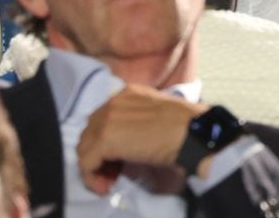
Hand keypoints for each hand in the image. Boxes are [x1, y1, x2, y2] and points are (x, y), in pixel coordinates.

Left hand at [76, 85, 207, 194]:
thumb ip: (138, 123)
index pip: (103, 118)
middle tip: (113, 171)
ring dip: (94, 165)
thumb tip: (129, 145)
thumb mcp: (157, 117)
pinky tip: (105, 185)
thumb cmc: (186, 127)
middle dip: (98, 153)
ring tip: (109, 180)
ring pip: (84, 146)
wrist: (193, 133)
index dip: (106, 141)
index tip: (118, 159)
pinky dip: (91, 176)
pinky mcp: (105, 139)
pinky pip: (86, 162)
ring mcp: (107, 119)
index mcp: (128, 94)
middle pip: (90, 131)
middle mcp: (113, 101)